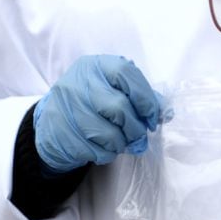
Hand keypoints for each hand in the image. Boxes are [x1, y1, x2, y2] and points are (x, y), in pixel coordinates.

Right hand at [34, 55, 166, 173]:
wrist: (55, 123)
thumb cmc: (92, 104)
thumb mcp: (113, 89)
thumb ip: (140, 96)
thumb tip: (166, 112)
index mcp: (95, 66)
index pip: (126, 73)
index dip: (145, 97)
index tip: (152, 116)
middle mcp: (79, 83)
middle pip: (120, 108)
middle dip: (136, 127)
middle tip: (139, 134)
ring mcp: (69, 109)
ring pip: (110, 134)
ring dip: (123, 143)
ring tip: (122, 141)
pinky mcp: (65, 135)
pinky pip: (99, 151)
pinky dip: (109, 153)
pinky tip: (103, 146)